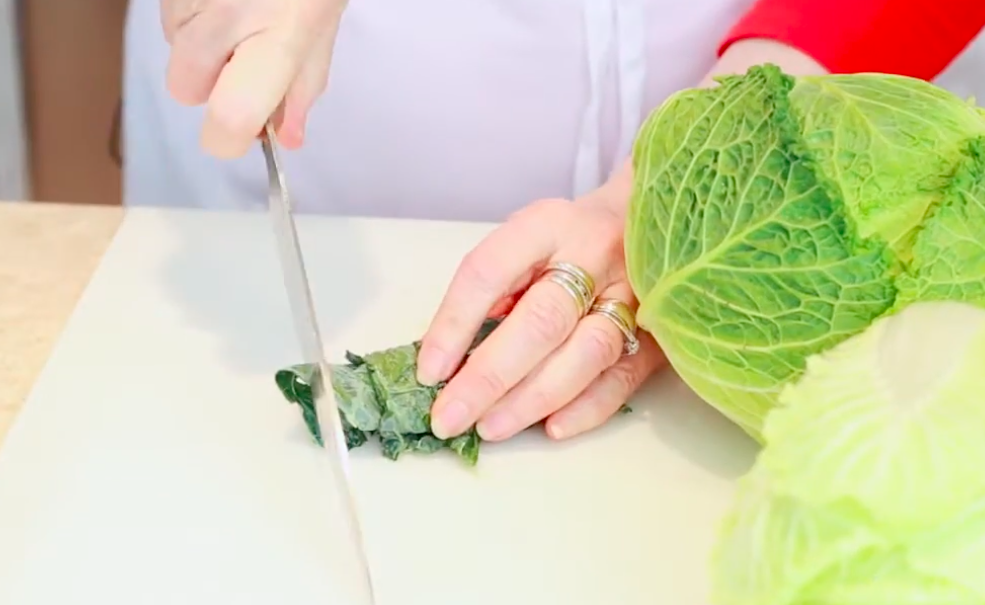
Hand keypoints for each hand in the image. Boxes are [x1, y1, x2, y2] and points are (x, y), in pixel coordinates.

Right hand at [161, 0, 347, 156]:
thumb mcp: (322, 27)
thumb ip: (303, 87)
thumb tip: (286, 140)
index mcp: (276, 41)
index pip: (228, 118)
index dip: (229, 138)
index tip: (243, 133)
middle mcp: (223, 18)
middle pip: (184, 89)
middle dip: (211, 83)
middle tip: (245, 53)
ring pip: (173, 49)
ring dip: (202, 42)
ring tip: (239, 6)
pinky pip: (168, 15)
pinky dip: (192, 13)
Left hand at [418, 168, 667, 441]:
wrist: (646, 220)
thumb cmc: (568, 240)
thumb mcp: (525, 242)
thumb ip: (495, 289)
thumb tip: (450, 356)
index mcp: (547, 224)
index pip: (489, 271)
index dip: (455, 323)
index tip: (429, 370)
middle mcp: (594, 253)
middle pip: (540, 321)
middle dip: (489, 377)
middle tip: (450, 417)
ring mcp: (634, 292)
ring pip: (585, 353)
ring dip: (533, 398)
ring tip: (490, 428)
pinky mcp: (660, 332)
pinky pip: (623, 377)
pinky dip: (586, 408)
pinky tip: (551, 429)